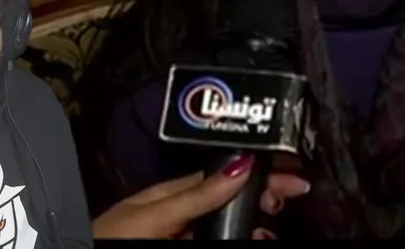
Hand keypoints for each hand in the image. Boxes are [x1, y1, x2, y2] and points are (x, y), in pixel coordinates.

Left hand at [91, 155, 310, 238]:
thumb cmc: (111, 237)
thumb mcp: (157, 212)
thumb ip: (198, 193)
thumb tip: (242, 164)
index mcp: (176, 192)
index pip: (227, 175)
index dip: (261, 172)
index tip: (293, 172)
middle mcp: (184, 211)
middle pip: (235, 198)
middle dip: (266, 194)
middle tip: (292, 195)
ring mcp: (185, 231)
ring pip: (231, 223)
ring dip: (257, 222)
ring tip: (272, 226)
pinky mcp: (187, 245)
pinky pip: (220, 237)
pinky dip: (242, 236)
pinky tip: (255, 238)